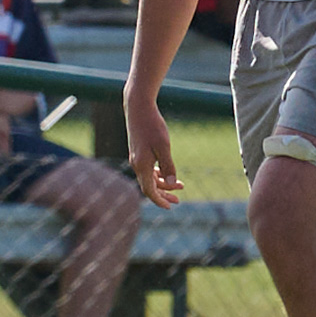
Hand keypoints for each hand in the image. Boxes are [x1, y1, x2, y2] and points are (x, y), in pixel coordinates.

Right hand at [125, 93, 180, 207]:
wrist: (138, 109)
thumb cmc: (152, 126)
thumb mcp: (164, 146)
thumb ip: (168, 166)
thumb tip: (172, 184)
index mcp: (142, 166)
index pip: (150, 190)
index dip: (160, 200)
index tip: (171, 207)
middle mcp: (136, 164)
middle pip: (149, 186)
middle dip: (163, 195)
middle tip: (177, 201)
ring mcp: (136, 158)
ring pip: (148, 178)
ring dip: (163, 184)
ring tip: (179, 186)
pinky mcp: (138, 152)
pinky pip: (147, 169)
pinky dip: (157, 175)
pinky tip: (166, 172)